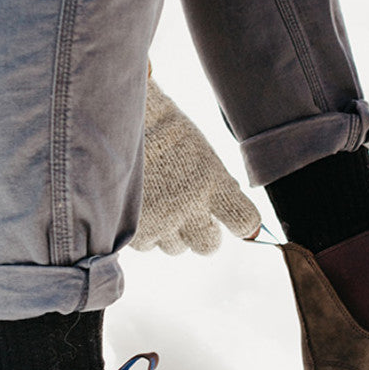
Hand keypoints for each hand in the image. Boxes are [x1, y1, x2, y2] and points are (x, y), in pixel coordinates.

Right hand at [133, 78, 260, 253]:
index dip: (242, 224)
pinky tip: (142, 206)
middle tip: (192, 214)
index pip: (244, 222)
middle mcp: (189, 207)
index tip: (236, 221)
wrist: (120, 122)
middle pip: (209, 246)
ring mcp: (161, 221)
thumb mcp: (203, 156)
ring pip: (176, 247)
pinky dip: (146, 231)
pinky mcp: (135, 230)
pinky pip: (148, 244)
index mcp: (212, 184)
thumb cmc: (166, 136)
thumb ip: (223, 190)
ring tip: (161, 204)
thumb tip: (248, 228)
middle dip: (204, 233)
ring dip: (172, 231)